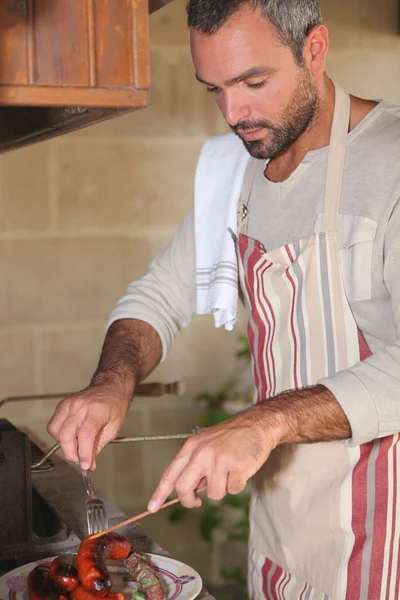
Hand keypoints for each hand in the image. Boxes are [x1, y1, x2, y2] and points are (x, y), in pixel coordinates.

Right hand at [46, 383, 130, 469]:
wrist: (110, 388)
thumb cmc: (114, 406)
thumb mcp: (113, 428)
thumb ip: (98, 446)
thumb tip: (88, 463)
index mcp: (96, 410)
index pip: (85, 435)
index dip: (84, 454)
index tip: (86, 465)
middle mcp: (80, 405)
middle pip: (66, 435)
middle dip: (71, 454)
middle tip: (81, 460)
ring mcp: (69, 404)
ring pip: (56, 431)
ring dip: (64, 444)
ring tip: (77, 444)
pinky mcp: (62, 405)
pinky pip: (53, 425)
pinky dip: (59, 435)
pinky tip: (71, 435)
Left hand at [147, 404, 282, 511]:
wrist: (258, 424)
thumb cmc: (232, 435)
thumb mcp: (207, 443)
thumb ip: (196, 464)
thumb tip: (191, 489)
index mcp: (192, 446)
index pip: (171, 473)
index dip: (160, 493)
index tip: (152, 507)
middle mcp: (202, 453)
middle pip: (184, 487)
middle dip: (190, 500)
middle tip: (197, 501)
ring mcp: (220, 460)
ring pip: (214, 494)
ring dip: (223, 488)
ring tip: (230, 470)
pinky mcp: (237, 467)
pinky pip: (234, 490)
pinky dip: (238, 484)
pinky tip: (242, 468)